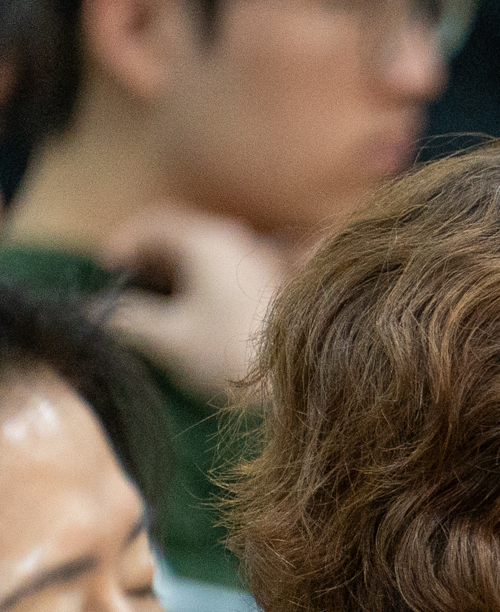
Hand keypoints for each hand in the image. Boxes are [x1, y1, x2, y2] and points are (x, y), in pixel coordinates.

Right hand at [96, 206, 289, 405]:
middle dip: (147, 260)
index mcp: (209, 241)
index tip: (107, 269)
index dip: (124, 241)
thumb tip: (96, 311)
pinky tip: (187, 317)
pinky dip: (198, 287)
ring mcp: (257, 265)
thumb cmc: (228, 356)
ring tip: (151, 307)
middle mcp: (237, 243)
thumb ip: (125, 317)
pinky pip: (224, 275)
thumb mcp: (165, 337)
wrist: (291, 389)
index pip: (155, 222)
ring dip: (172, 275)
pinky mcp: (268, 290)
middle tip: (125, 288)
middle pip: (180, 237)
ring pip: (203, 257)